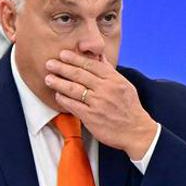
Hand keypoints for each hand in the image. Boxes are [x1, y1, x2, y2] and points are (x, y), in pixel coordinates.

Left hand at [43, 51, 158, 159]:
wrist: (136, 131)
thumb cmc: (130, 108)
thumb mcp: (124, 84)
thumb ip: (109, 70)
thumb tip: (99, 55)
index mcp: (113, 79)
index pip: (91, 64)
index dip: (75, 58)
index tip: (63, 54)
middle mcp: (105, 89)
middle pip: (79, 75)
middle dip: (62, 67)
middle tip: (49, 63)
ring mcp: (98, 103)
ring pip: (74, 89)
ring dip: (59, 82)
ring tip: (48, 78)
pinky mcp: (91, 117)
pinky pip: (73, 105)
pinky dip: (63, 99)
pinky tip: (57, 95)